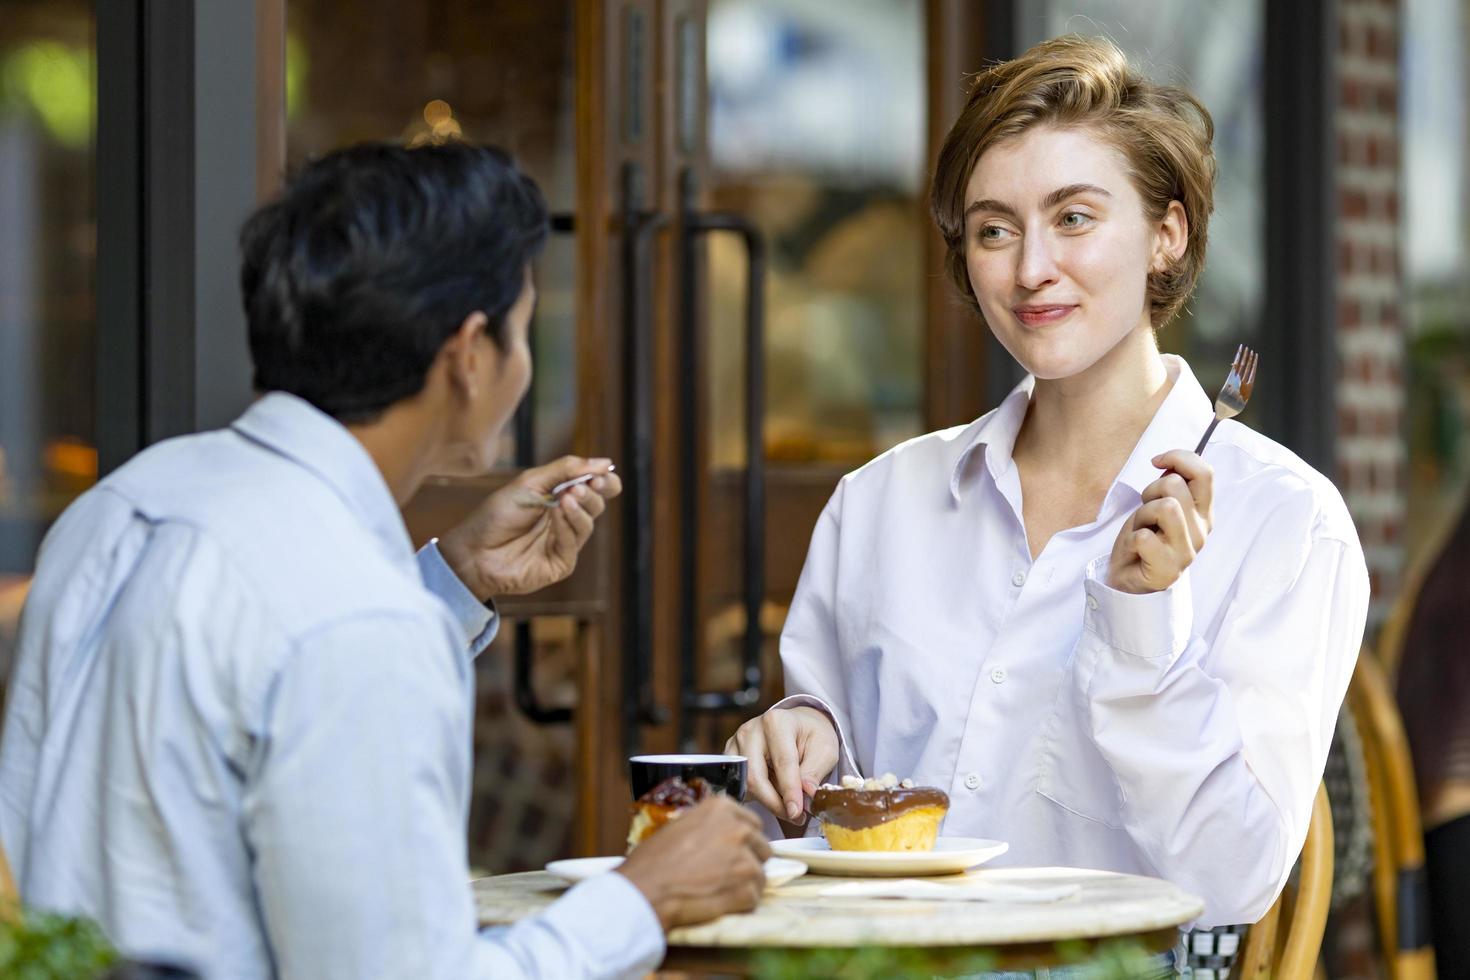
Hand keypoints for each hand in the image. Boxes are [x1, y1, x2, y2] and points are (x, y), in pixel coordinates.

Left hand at [436, 456, 620, 599]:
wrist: (475, 549)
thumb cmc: (498, 514)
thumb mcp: (531, 483)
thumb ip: (566, 470)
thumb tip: (604, 462)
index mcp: (561, 497)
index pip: (596, 488)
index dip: (605, 481)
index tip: (602, 475)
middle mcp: (566, 519)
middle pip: (597, 505)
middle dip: (593, 493)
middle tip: (583, 486)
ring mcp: (565, 542)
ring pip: (588, 523)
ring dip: (579, 508)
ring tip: (566, 498)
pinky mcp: (561, 563)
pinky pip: (573, 542)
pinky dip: (566, 526)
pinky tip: (555, 513)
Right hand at [617, 796, 770, 930]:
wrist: (646, 890)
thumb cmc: (653, 859)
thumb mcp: (679, 825)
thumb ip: (707, 825)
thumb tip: (720, 834)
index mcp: (722, 808)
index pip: (752, 823)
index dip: (743, 840)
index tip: (731, 851)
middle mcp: (739, 829)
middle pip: (762, 847)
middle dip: (748, 861)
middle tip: (725, 873)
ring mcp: (746, 860)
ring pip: (759, 875)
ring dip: (743, 885)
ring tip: (717, 891)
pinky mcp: (747, 889)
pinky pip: (752, 898)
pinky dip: (738, 905)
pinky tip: (717, 903)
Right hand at [725, 706, 838, 822]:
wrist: (798, 725)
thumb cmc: (811, 736)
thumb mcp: (825, 750)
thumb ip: (814, 772)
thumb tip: (806, 794)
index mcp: (777, 722)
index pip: (782, 762)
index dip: (790, 791)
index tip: (796, 812)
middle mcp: (751, 730)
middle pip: (755, 776)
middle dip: (774, 803)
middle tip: (794, 815)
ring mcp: (737, 743)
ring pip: (745, 784)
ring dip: (767, 800)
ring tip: (788, 801)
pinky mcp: (730, 756)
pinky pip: (739, 785)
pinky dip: (757, 796)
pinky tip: (774, 793)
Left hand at [1106, 450, 1213, 594]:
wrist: (1130, 579)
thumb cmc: (1145, 538)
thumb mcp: (1160, 504)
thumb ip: (1172, 484)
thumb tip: (1167, 462)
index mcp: (1204, 513)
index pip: (1205, 473)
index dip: (1178, 458)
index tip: (1156, 462)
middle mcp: (1201, 532)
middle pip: (1175, 485)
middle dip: (1151, 491)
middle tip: (1146, 512)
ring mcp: (1186, 552)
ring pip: (1164, 507)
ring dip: (1142, 514)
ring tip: (1142, 529)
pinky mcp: (1167, 570)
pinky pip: (1144, 537)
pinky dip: (1132, 539)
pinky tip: (1136, 549)